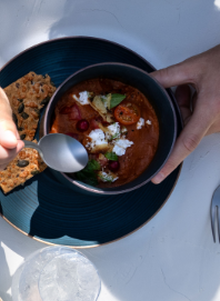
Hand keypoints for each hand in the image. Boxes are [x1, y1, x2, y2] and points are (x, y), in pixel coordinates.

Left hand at [151, 44, 219, 182]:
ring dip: (189, 109)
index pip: (187, 142)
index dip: (171, 161)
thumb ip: (166, 77)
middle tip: (183, 89)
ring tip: (195, 87)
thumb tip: (146, 85)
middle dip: (178, 112)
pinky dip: (198, 109)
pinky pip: (205, 122)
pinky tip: (202, 92)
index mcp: (211, 108)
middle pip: (187, 129)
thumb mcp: (194, 66)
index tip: (158, 177)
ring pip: (195, 125)